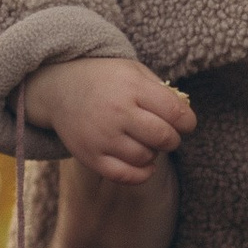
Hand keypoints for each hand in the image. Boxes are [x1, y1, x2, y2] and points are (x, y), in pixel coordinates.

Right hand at [24, 56, 196, 184]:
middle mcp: (117, 112)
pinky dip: (141, 174)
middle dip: (172, 139)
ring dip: (153, 153)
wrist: (59, 87)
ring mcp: (102, 136)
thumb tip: (186, 116)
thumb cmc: (105, 79)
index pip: (175, 112)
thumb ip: (161, 91)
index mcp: (131, 87)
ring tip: (146, 142)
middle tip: (165, 134)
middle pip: (163, 138)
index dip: (187, 121)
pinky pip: (125, 176)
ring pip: (146, 158)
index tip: (185, 123)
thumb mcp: (134, 71)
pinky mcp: (90, 156)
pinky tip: (143, 163)